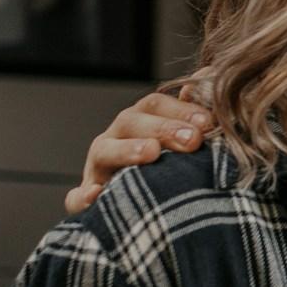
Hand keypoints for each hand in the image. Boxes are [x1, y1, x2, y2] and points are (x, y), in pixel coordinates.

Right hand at [63, 88, 213, 213]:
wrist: (152, 212)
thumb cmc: (177, 170)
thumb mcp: (190, 141)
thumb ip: (198, 115)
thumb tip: (210, 75)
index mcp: (141, 123)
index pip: (156, 105)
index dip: (181, 109)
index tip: (208, 123)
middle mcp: (117, 139)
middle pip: (132, 122)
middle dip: (163, 128)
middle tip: (193, 139)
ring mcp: (99, 168)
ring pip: (105, 152)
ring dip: (128, 150)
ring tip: (151, 152)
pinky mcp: (87, 200)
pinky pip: (77, 198)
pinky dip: (82, 197)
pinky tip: (94, 196)